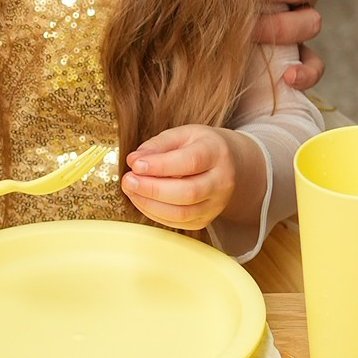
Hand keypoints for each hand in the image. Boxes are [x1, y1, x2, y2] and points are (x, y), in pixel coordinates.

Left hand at [122, 123, 247, 233]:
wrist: (228, 164)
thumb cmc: (200, 146)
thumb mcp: (182, 134)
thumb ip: (157, 145)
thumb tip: (134, 160)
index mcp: (217, 153)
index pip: (190, 162)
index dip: (161, 166)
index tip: (136, 165)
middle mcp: (222, 181)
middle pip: (188, 192)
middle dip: (152, 189)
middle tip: (128, 181)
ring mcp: (216, 204)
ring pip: (182, 213)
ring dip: (150, 204)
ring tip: (131, 190)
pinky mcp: (205, 220)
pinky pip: (177, 223)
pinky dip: (154, 213)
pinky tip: (141, 200)